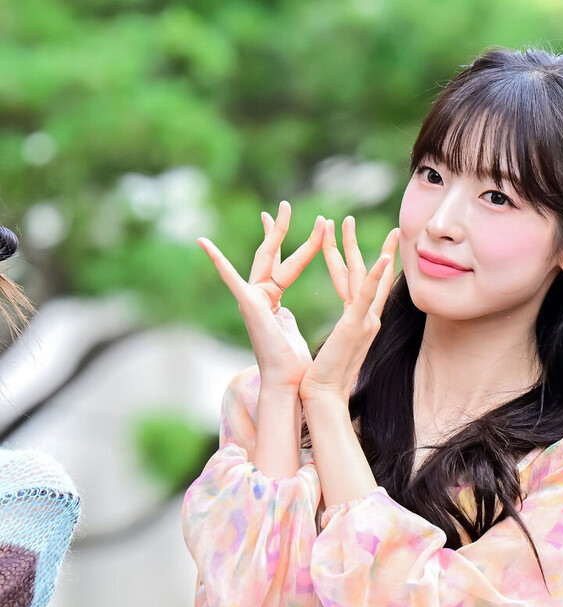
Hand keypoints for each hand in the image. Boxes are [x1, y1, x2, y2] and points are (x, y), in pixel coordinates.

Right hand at [198, 201, 323, 396]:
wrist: (288, 383)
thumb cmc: (295, 366)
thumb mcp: (291, 330)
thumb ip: (284, 315)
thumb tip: (283, 311)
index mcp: (270, 301)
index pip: (282, 266)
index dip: (293, 246)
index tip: (296, 227)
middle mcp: (258, 297)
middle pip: (272, 256)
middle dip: (280, 229)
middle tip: (286, 204)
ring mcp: (251, 300)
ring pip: (266, 258)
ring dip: (276, 232)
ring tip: (283, 207)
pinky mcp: (247, 305)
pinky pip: (231, 278)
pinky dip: (217, 261)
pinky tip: (203, 243)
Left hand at [299, 220, 399, 405]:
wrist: (324, 397)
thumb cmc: (323, 379)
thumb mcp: (336, 348)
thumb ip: (343, 334)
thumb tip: (343, 332)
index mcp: (358, 322)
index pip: (358, 285)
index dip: (356, 261)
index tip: (357, 242)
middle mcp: (366, 320)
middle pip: (365, 276)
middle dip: (359, 245)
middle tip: (358, 220)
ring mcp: (363, 322)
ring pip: (365, 278)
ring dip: (363, 249)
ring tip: (360, 225)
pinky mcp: (355, 327)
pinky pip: (365, 296)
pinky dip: (376, 276)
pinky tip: (384, 257)